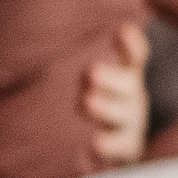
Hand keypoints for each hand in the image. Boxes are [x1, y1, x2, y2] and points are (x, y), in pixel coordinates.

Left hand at [82, 20, 150, 167]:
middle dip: (111, 77)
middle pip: (129, 83)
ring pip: (126, 114)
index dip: (131, 44)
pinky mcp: (127, 146)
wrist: (103, 144)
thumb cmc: (88, 100)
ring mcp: (131, 122)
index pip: (135, 56)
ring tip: (88, 101)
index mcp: (124, 75)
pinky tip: (97, 143)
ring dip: (107, 107)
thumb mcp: (89, 79)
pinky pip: (123, 145)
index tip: (123, 31)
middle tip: (91, 72)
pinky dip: (111, 144)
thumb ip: (75, 61)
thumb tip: (43, 41)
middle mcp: (131, 95)